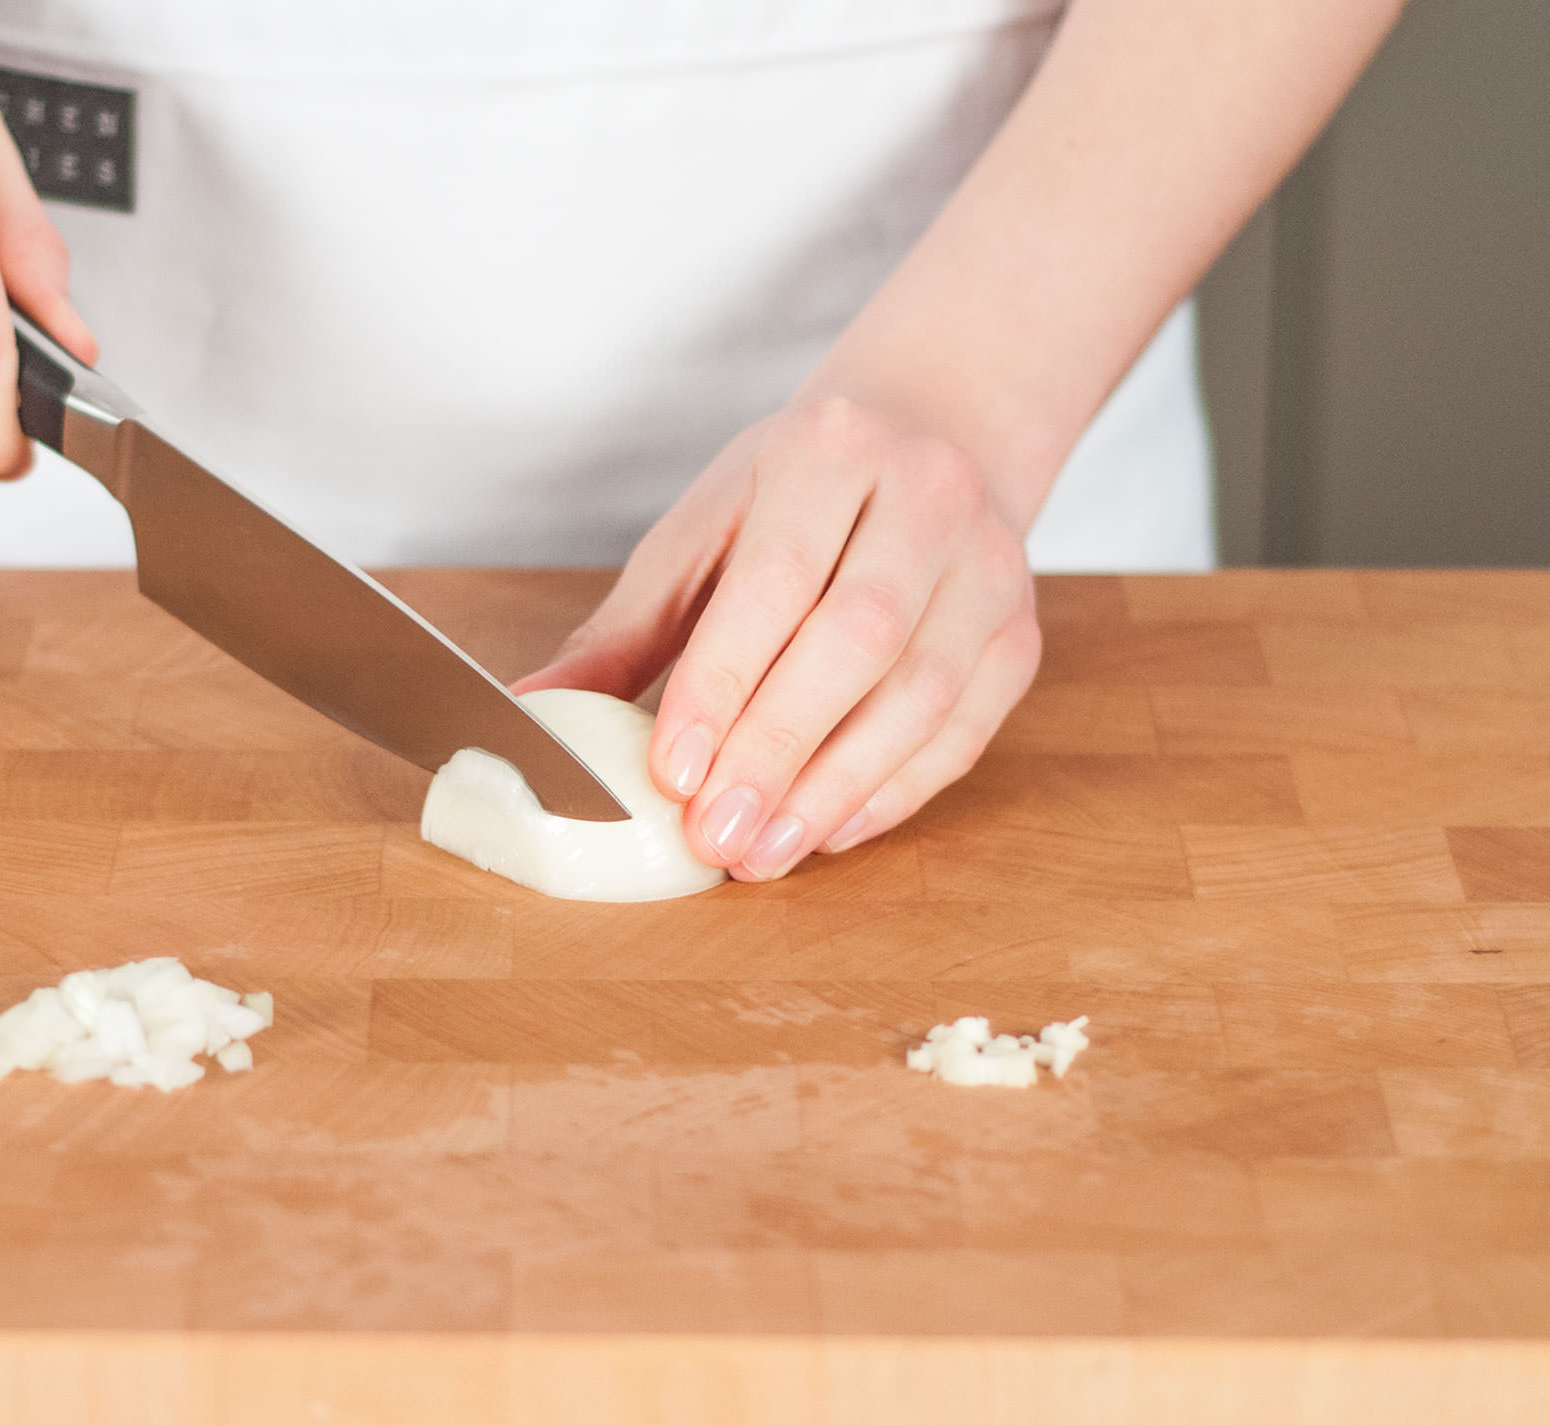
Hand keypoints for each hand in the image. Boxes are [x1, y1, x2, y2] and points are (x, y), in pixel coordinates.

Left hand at [517, 397, 1040, 879]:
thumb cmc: (791, 500)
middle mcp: (927, 494)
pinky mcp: (1021, 632)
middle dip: (779, 748)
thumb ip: (625, 630)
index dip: (725, 683)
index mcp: (830, 448)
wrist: (927, 441)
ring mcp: (990, 565)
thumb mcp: (701, 537)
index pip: (777, 580)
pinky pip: (964, 729)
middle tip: (715, 833)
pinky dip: (895, 793)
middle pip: (858, 639)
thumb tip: (533, 707)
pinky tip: (828, 833)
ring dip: (836, 788)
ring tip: (762, 853)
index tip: (674, 771)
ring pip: (921, 693)